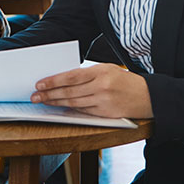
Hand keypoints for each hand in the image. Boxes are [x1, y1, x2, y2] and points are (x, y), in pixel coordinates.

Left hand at [31, 63, 153, 118]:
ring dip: (56, 103)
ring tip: (44, 102)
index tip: (39, 83)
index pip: (71, 76)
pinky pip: (84, 112)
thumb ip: (87, 74)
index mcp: (101, 71)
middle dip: (49, 94)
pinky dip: (70, 110)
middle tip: (35, 96)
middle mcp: (102, 86)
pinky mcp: (107, 114)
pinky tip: (60, 108)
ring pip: (74, 103)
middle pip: (70, 92)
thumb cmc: (124, 80)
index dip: (53, 81)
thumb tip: (63, 79)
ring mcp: (104, 101)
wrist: (148, 96)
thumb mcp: (107, 69)